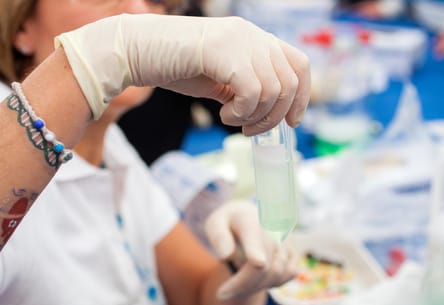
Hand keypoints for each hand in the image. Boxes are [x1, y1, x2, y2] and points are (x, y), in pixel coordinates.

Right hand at [55, 14, 310, 134]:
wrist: (139, 51)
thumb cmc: (177, 66)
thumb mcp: (221, 80)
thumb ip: (247, 90)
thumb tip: (271, 115)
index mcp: (256, 39)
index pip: (300, 64)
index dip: (303, 97)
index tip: (292, 122)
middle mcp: (254, 35)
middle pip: (290, 83)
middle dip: (274, 117)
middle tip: (249, 131)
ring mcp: (241, 41)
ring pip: (274, 91)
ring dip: (256, 118)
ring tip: (231, 121)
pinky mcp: (225, 51)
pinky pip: (253, 92)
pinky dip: (242, 113)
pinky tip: (223, 114)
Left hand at [204, 200, 297, 300]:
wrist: (245, 217)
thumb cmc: (227, 224)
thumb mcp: (214, 225)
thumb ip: (218, 237)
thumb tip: (226, 256)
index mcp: (250, 221)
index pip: (255, 238)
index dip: (257, 252)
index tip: (258, 263)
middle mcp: (273, 228)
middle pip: (264, 266)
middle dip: (243, 285)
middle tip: (221, 295)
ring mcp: (286, 241)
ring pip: (277, 274)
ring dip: (255, 287)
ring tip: (234, 288)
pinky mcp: (293, 252)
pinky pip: (288, 274)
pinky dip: (272, 283)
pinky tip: (253, 282)